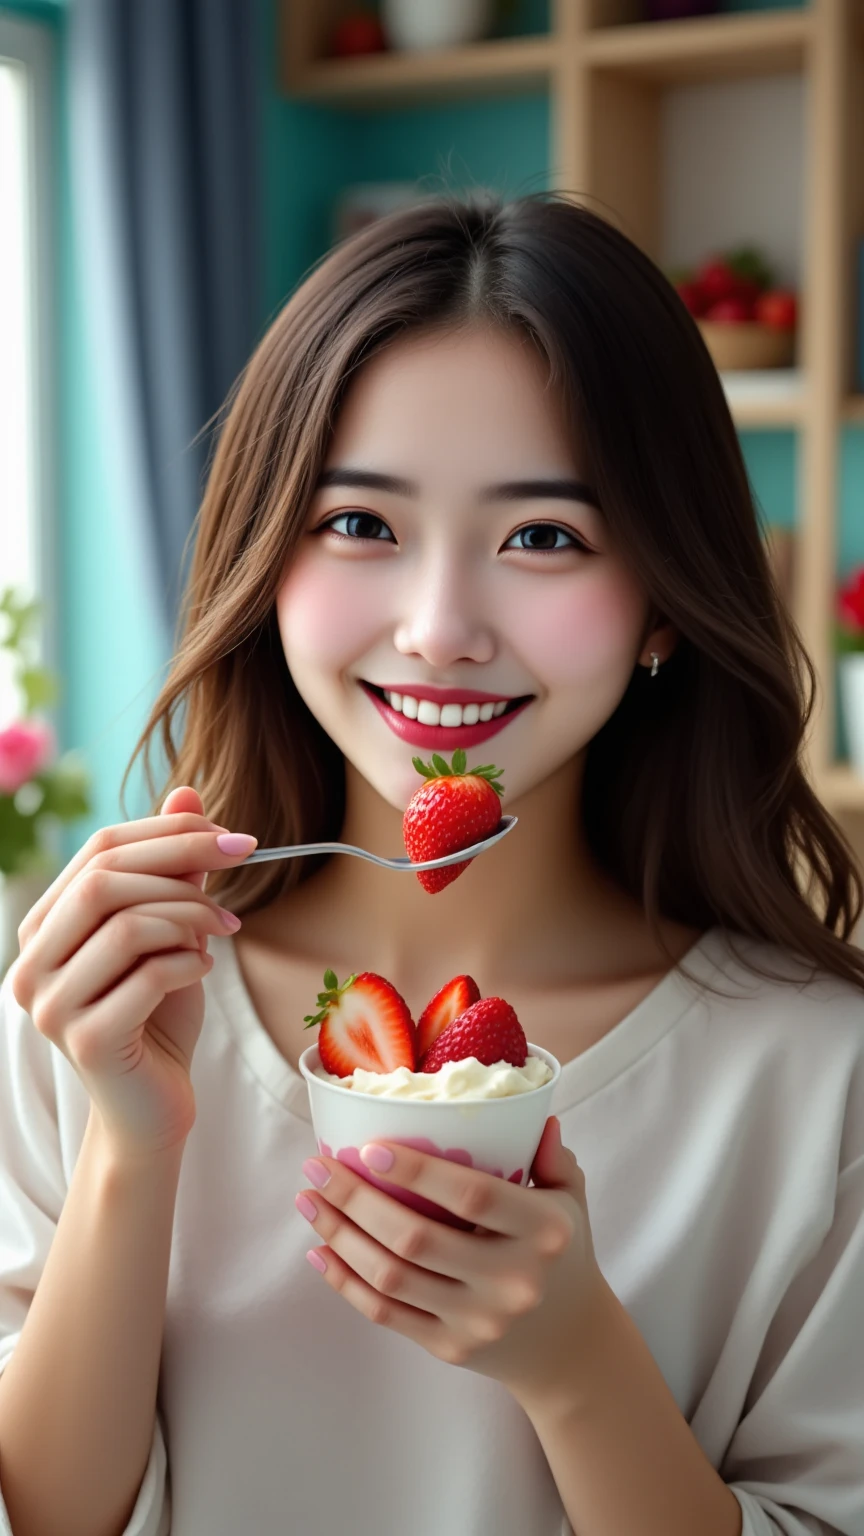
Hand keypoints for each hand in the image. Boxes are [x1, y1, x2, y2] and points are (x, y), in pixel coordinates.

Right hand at [9, 786, 255, 1159]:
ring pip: (125, 924)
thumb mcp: (169, 931)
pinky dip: (188, 961)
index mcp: (44, 927)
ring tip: (222, 929)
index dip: (167, 831)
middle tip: (240, 869)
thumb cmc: (159, 1015)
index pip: (97, 850)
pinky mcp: (85, 1040)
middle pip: (103, 880)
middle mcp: (32, 963)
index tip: (232, 835)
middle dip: (181, 865)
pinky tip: (203, 968)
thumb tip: (188, 791)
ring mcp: (51, 1005)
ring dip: (189, 915)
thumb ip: (171, 869)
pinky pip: (146, 975)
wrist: (156, 1108)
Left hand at [296, 1116, 610, 1411]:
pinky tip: (319, 1251)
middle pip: (416, 1238)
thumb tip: (531, 1112)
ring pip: (391, 1277)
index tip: (369, 1146)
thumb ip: (551, 1156)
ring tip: (308, 1200)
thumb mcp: (571, 1199)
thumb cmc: (562, 1254)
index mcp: (542, 1232)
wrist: (569, 1347)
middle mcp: (511, 1280)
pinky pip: (386, 1314)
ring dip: (339, 1236)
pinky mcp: (450, 1349)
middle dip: (355, 1199)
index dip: (418, 1171)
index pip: (472, 1196)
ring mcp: (478, 1321)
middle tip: (316, 1165)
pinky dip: (345, 1281)